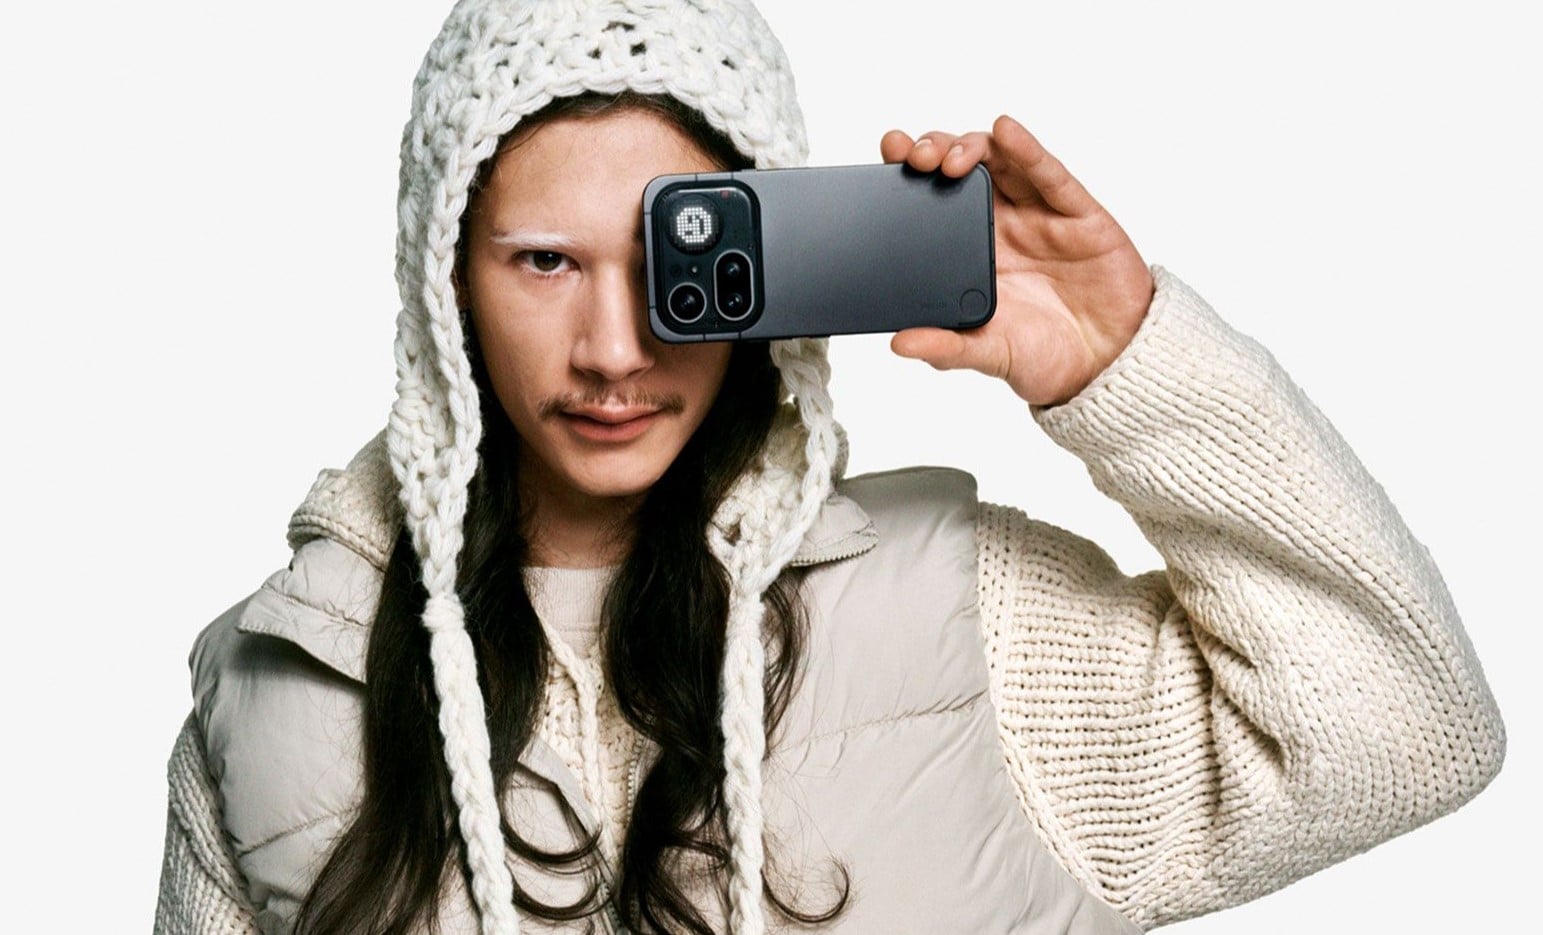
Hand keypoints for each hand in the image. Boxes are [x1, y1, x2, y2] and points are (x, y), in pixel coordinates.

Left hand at [880, 115, 1153, 406]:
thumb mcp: (989, 354)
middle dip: (935, 150)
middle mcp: (1002, 224)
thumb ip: (947, 348)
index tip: (889, 154)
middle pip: (963, 168)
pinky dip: (1028, 150)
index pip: (933, 198)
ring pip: (1002, 161)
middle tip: (915, 158)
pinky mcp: (1078, 214)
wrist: (1109, 365)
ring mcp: (1039, 214)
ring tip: (951, 156)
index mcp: (972, 251)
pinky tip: (1007, 132)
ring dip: (972, 146)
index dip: (910, 172)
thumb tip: (898, 344)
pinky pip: (1050, 175)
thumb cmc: (1048, 356)